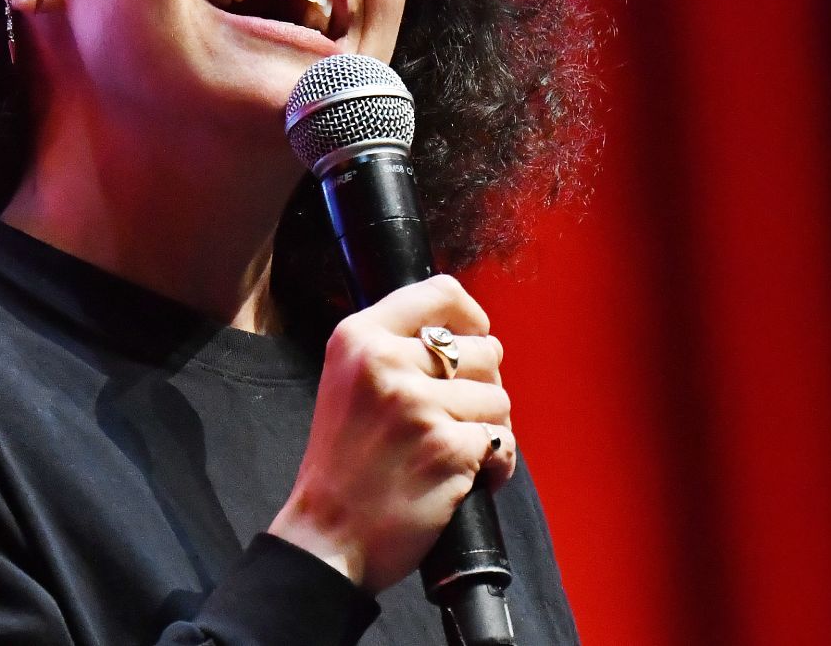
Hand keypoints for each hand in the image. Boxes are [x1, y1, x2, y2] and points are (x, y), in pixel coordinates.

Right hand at [268, 274, 516, 591]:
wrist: (326, 537)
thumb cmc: (343, 465)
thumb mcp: (348, 382)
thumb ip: (395, 348)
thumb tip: (467, 332)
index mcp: (359, 337)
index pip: (440, 292)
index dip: (470, 318)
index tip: (471, 342)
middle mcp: (387, 362)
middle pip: (485, 349)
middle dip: (482, 387)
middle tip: (453, 417)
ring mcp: (418, 405)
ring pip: (499, 399)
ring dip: (489, 429)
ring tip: (453, 449)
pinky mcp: (447, 447)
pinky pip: (504, 442)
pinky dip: (496, 465)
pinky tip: (468, 477)